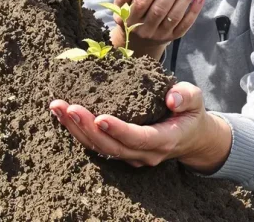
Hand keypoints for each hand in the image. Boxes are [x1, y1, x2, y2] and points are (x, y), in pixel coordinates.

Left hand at [49, 82, 231, 171]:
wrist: (190, 136)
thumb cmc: (190, 114)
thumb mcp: (196, 100)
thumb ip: (187, 96)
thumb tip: (172, 98)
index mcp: (164, 140)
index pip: (138, 138)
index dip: (119, 130)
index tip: (100, 118)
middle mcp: (145, 153)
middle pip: (112, 146)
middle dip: (87, 128)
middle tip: (68, 107)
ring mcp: (131, 156)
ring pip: (100, 148)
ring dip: (76, 130)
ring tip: (58, 108)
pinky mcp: (120, 151)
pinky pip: (96, 145)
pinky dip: (77, 131)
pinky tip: (62, 114)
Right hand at [110, 0, 204, 59]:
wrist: (139, 40)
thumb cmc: (134, 10)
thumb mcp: (126, 0)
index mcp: (125, 15)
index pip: (130, 0)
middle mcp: (139, 27)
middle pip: (156, 8)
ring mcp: (156, 34)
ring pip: (172, 16)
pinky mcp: (170, 37)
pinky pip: (184, 25)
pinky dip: (193, 11)